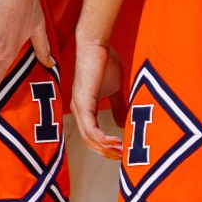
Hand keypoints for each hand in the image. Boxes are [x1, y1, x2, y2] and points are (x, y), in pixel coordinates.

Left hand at [72, 35, 122, 156]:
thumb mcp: (116, 89)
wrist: (97, 44)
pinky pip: (90, 128)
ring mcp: (78, 107)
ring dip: (106, 148)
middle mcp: (78, 110)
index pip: (92, 136)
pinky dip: (103, 138)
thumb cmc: (105, 62)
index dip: (106, 146)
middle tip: (123, 157)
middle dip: (106, 152)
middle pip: (89, 142)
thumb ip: (118, 106)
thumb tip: (123, 124)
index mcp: (84, 108)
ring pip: (89, 139)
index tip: (122, 151)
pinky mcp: (83, 103)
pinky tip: (116, 141)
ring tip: (122, 151)